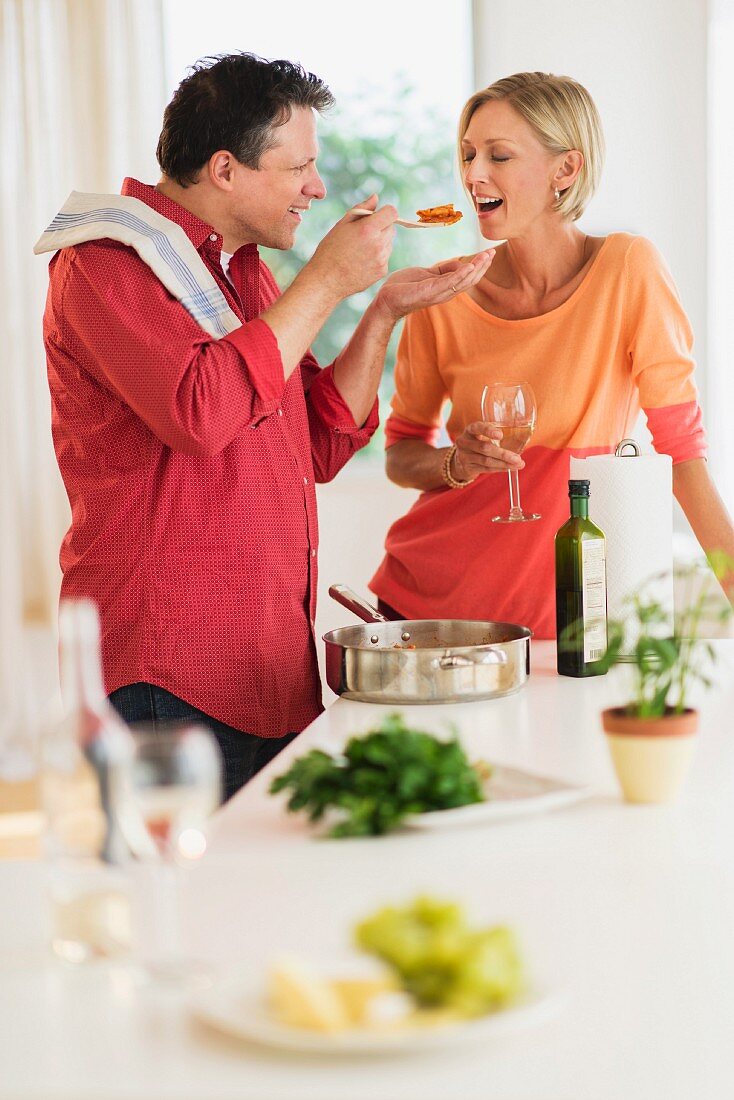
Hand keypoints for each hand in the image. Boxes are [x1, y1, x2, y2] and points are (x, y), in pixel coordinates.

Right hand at [306, 194, 396, 300]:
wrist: (326, 280)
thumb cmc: (330, 250)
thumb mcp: (342, 224)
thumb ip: (361, 208)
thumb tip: (376, 197)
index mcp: (368, 229)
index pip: (392, 212)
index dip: (385, 212)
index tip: (376, 216)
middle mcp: (378, 244)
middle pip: (391, 227)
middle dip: (381, 226)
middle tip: (363, 234)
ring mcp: (382, 259)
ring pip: (389, 242)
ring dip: (379, 241)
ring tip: (360, 249)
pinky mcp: (382, 271)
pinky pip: (385, 257)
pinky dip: (377, 256)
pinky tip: (361, 260)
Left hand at [373, 250, 495, 321]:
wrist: (386, 298)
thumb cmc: (405, 286)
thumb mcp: (427, 274)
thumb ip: (444, 269)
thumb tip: (461, 263)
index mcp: (445, 287)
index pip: (468, 277)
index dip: (480, 266)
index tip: (489, 253)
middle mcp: (445, 292)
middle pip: (470, 280)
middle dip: (482, 267)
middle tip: (492, 253)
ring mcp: (438, 294)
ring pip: (462, 282)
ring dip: (476, 269)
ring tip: (485, 257)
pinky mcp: (429, 292)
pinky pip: (448, 283)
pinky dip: (460, 275)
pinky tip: (469, 266)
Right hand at [452, 421, 524, 482]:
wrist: (460, 460)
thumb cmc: (477, 443)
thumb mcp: (481, 435)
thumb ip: (495, 434)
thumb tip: (522, 437)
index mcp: (470, 430)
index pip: (478, 428)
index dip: (488, 431)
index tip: (500, 435)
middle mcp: (465, 442)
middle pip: (485, 448)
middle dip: (503, 454)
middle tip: (517, 458)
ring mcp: (465, 456)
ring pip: (487, 461)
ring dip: (504, 463)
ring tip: (518, 464)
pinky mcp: (468, 467)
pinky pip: (486, 469)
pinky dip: (500, 468)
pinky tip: (510, 468)